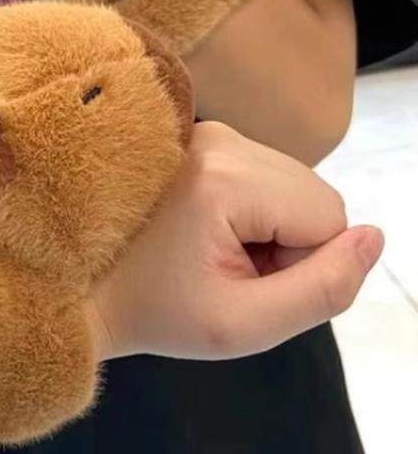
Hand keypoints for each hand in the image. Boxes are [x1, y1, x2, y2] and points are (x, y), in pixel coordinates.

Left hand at [89, 122, 382, 360]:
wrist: (79, 281)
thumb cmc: (153, 309)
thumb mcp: (243, 323)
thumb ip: (323, 288)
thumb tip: (374, 238)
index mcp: (225, 177)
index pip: (329, 217)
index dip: (301, 265)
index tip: (241, 280)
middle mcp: (219, 138)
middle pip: (313, 193)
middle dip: (286, 242)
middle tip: (223, 268)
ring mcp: (205, 131)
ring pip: (290, 183)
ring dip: (267, 225)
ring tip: (207, 248)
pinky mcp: (198, 135)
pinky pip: (262, 174)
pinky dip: (248, 207)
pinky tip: (201, 228)